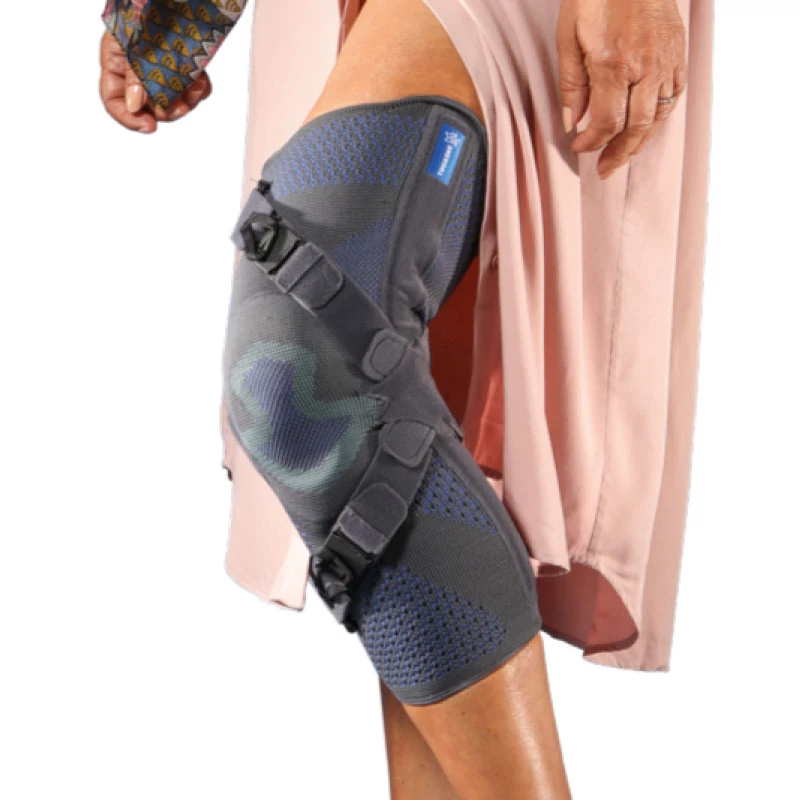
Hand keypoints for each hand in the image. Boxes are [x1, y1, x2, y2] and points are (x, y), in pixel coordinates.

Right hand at [99, 30, 211, 132]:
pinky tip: (203, 81)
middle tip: (183, 104)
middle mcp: (137, 66)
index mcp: (117, 58)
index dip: (128, 118)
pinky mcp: (185, 64)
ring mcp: (161, 66)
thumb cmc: (153, 2)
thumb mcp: (138, 37)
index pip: (114, 99)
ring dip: (186, 100)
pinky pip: (191, 90)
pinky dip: (199, 90)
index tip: (150, 127)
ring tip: (197, 87)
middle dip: (166, 109)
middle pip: (147, 107)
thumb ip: (137, 73)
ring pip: (172, 101)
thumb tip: (136, 106)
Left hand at [557, 0, 686, 178]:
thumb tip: (572, 122)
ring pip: (658, 115)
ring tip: (623, 155)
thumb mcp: (569, 36)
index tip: (580, 147)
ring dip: (640, 141)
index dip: (593, 142)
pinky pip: (673, 95)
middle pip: (636, 127)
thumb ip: (571, 84)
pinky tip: (645, 127)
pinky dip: (659, 117)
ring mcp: (666, 59)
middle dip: (618, 153)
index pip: (607, 122)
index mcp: (614, 63)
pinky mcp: (678, 52)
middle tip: (605, 170)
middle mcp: (645, 65)